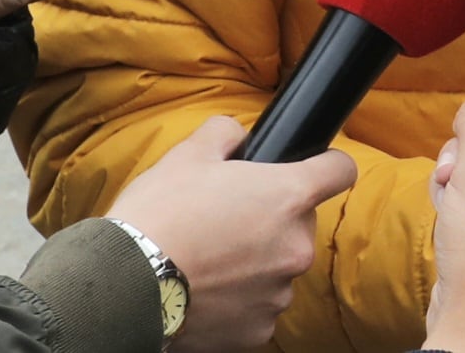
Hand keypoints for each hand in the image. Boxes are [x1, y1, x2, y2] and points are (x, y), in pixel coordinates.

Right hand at [110, 116, 358, 352]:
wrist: (124, 286)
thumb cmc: (158, 216)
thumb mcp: (188, 154)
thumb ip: (225, 134)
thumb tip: (237, 136)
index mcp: (288, 197)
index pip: (340, 171)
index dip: (326, 166)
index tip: (312, 169)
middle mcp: (295, 247)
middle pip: (299, 224)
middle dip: (272, 220)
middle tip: (226, 219)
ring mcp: (278, 293)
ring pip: (278, 267)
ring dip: (255, 262)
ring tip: (208, 259)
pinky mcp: (258, 331)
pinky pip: (257, 306)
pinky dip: (238, 300)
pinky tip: (205, 290)